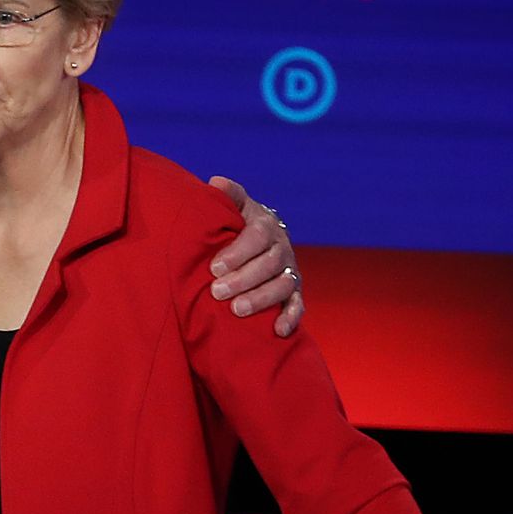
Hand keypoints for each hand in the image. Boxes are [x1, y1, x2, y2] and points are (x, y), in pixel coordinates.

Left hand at [206, 176, 302, 336]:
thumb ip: (228, 196)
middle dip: (243, 279)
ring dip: (261, 299)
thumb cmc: (238, 224)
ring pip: (283, 286)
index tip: (214, 267)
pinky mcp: (294, 292)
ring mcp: (290, 271)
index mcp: (267, 226)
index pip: (257, 237)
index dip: (237, 252)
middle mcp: (283, 248)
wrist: (259, 241)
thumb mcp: (235, 207)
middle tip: (217, 292)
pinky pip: (298, 306)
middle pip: (269, 264)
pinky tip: (277, 331)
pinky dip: (290, 318)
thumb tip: (215, 182)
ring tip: (237, 310)